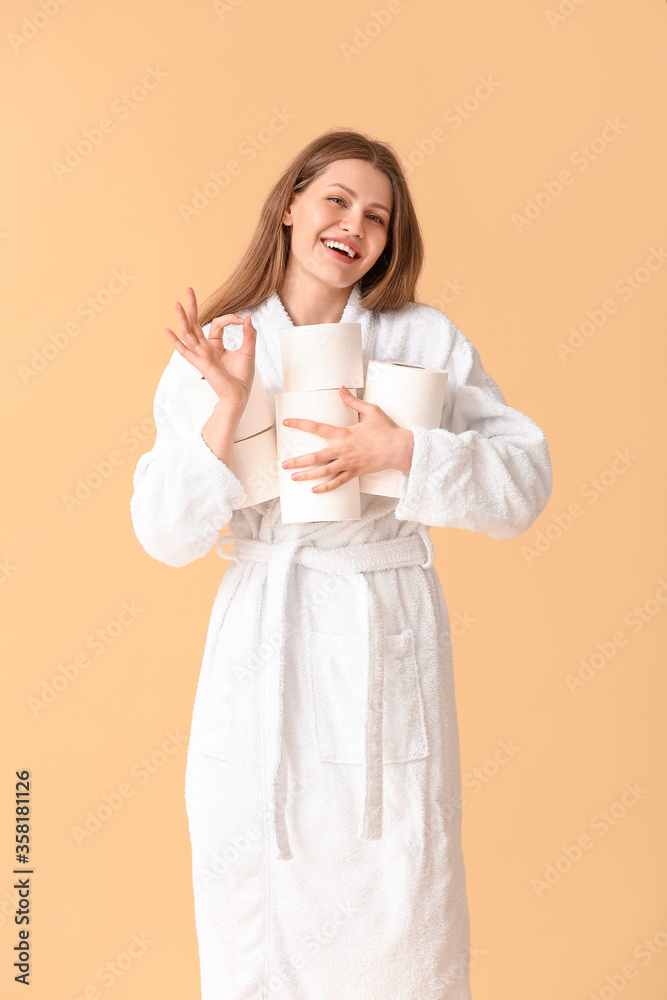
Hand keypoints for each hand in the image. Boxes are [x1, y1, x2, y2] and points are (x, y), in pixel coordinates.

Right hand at [163, 286, 256, 410]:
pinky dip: (175, 341)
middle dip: (192, 307)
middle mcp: (206, 349)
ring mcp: (201, 355)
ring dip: (182, 318)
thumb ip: (248, 334)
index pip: (217, 324)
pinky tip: (167, 330)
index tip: (242, 321)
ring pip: (189, 333)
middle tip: (188, 289)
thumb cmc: (242, 378)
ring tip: (176, 303)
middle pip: (196, 324)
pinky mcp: (200, 363)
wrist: (239, 394)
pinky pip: (185, 351)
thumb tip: (247, 318)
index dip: (229, 318)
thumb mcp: (248, 351)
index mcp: (216, 346)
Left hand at [281, 385, 414, 492]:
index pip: (316, 427)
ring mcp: (348, 463)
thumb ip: (353, 401)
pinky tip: (315, 490)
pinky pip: (338, 482)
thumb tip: (341, 389)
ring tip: (294, 478)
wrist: (399, 448)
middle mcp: (342, 450)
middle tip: (284, 464)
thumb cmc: (386, 429)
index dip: (299, 424)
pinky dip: (326, 487)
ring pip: (323, 472)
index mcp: (343, 433)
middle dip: (297, 461)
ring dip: (307, 476)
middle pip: (315, 457)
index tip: (286, 422)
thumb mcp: (371, 410)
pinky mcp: (355, 473)